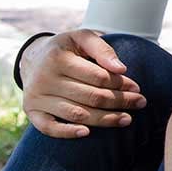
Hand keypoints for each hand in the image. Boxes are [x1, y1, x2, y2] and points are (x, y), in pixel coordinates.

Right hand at [20, 29, 145, 137]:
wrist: (33, 58)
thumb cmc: (66, 48)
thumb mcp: (82, 37)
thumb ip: (102, 49)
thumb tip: (121, 69)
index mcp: (58, 58)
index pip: (97, 77)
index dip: (120, 84)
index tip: (137, 88)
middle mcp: (44, 79)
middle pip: (90, 96)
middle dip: (119, 101)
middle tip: (140, 103)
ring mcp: (36, 97)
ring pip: (76, 114)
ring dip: (104, 119)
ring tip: (127, 119)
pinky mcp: (31, 112)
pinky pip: (49, 128)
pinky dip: (68, 132)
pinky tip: (88, 133)